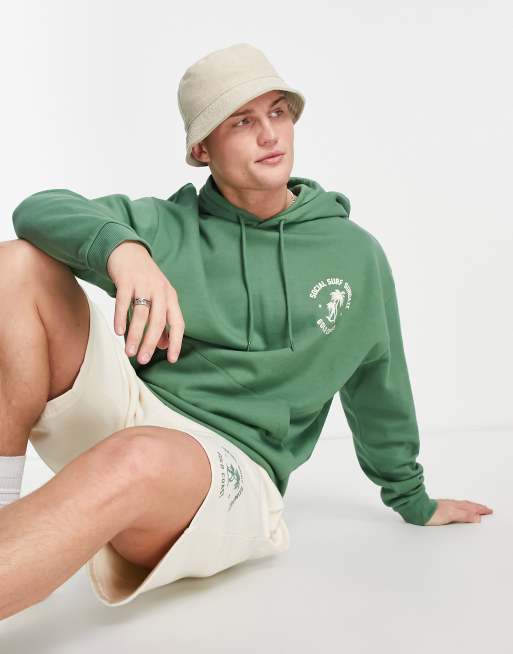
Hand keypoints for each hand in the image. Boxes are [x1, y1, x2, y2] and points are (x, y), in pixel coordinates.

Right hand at [107, 241, 184, 364]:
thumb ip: (162, 321)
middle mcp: (160, 291)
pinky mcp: (126, 280)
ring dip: (135, 335)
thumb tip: (164, 346)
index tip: (172, 359)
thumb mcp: (158, 298)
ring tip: (129, 352)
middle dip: (151, 343)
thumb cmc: (145, 280)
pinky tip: (118, 332)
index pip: (177, 323)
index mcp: (171, 297)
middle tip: (143, 360)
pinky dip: (121, 317)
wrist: (128, 251)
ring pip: (141, 314)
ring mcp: (143, 284)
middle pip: (159, 321)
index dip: (176, 342)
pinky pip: (123, 301)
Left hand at [424, 499, 493, 525]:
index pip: (472, 508)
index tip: (488, 511)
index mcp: (456, 506)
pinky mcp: (440, 509)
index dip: (481, 510)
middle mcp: (452, 505)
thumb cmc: (432, 513)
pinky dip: (462, 508)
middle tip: (485, 509)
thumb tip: (478, 517)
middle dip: (477, 507)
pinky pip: (456, 507)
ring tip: (475, 508)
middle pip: (468, 505)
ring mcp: (446, 506)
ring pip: (462, 506)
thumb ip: (464, 515)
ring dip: (470, 507)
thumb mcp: (451, 515)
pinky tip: (458, 509)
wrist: (417, 510)